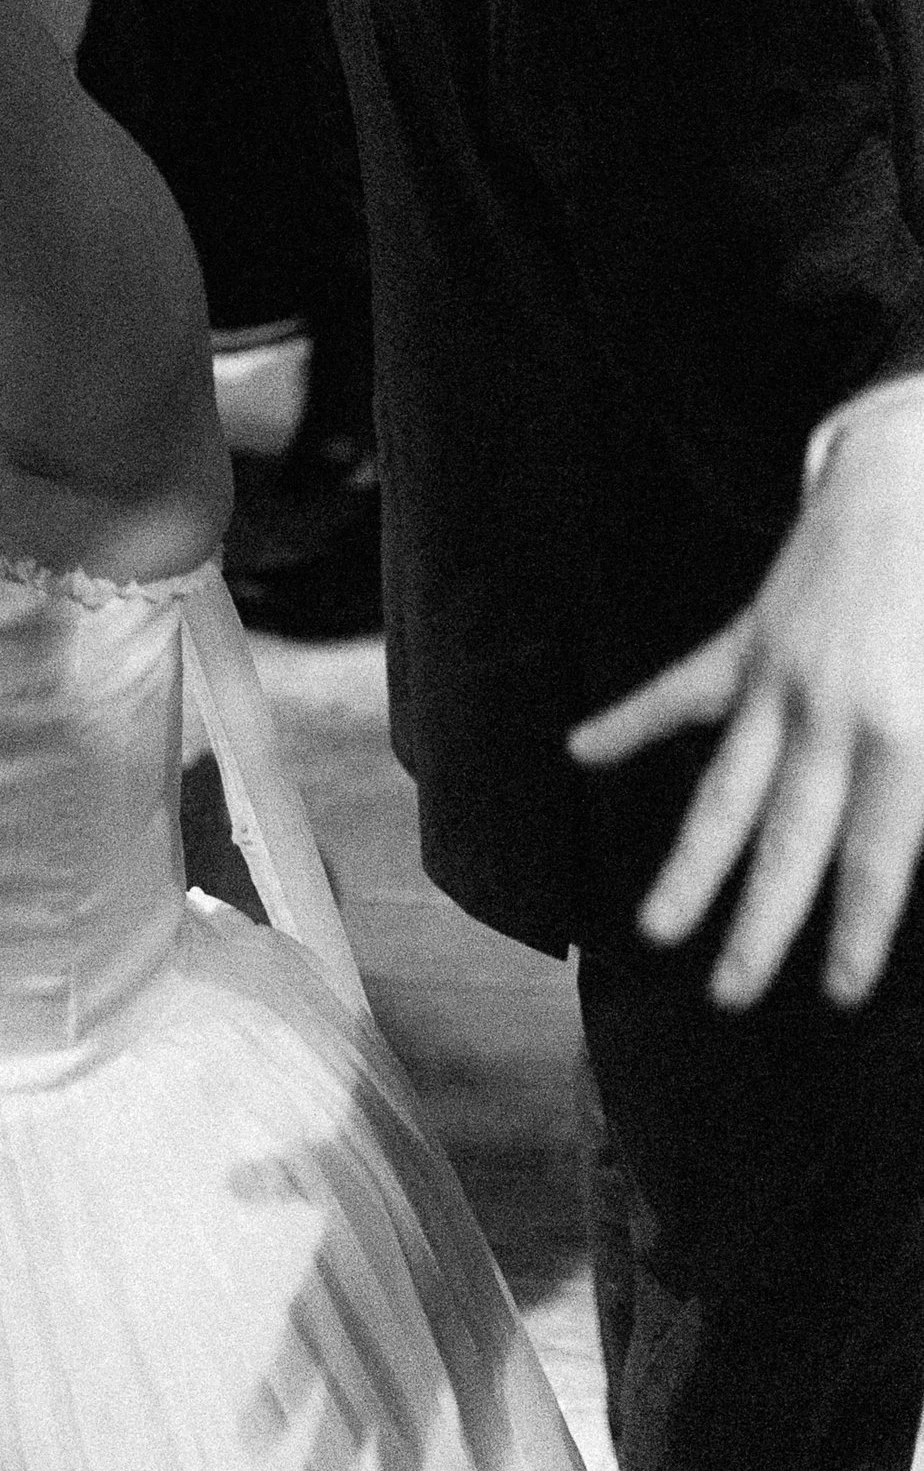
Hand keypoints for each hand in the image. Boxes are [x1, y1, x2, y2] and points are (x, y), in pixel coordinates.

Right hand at [571, 400, 923, 1005]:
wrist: (914, 476)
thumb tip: (919, 845)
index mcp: (907, 734)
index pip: (878, 856)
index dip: (856, 928)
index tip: (837, 993)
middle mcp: (834, 715)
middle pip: (790, 838)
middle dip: (761, 923)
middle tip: (729, 995)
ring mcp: (780, 677)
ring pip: (727, 787)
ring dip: (693, 862)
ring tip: (657, 929)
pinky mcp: (750, 640)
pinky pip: (683, 690)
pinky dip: (630, 721)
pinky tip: (581, 752)